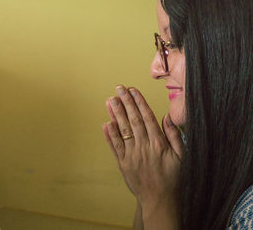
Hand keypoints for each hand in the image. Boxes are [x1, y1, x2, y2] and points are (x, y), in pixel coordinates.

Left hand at [102, 85, 183, 207]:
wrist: (159, 200)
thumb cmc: (173, 179)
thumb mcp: (182, 157)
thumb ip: (174, 136)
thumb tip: (167, 117)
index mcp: (158, 144)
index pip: (147, 117)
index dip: (139, 102)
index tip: (133, 90)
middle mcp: (143, 147)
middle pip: (133, 120)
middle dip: (125, 102)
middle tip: (119, 88)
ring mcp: (131, 155)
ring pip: (122, 131)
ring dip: (115, 114)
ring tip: (110, 100)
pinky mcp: (123, 164)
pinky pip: (114, 147)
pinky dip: (109, 135)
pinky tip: (106, 123)